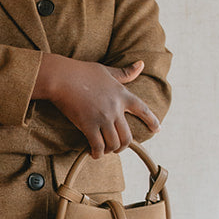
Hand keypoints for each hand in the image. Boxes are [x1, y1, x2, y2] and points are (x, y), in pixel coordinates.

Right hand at [34, 56, 157, 157]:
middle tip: (117, 148)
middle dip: (123, 146)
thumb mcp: (106, 70)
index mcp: (122, 94)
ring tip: (103, 150)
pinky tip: (93, 153)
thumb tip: (141, 64)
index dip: (152, 121)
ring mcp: (103, 118)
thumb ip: (124, 73)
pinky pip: (98, 146)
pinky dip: (97, 153)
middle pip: (128, 136)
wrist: (61, 77)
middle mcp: (115, 108)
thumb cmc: (81, 71)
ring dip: (110, 150)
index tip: (157, 130)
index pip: (142, 110)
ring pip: (114, 144)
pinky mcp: (88, 125)